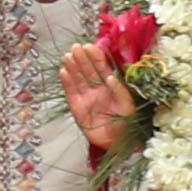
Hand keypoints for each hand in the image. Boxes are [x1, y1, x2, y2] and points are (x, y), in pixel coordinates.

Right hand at [56, 37, 129, 156]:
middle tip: (75, 47)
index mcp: (111, 87)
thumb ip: (119, 90)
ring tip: (67, 56)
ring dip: (73, 67)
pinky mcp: (77, 108)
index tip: (89, 46)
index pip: (102, 68)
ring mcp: (86, 98)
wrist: (116, 144)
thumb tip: (110, 76)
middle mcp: (97, 90)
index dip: (96, 57)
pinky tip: (63, 72)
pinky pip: (71, 93)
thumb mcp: (128, 106)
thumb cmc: (126, 124)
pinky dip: (67, 83)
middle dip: (82, 59)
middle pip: (88, 71)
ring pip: (78, 79)